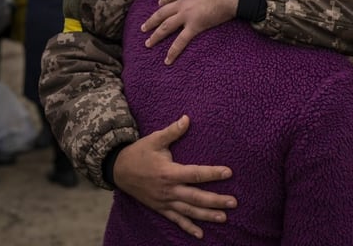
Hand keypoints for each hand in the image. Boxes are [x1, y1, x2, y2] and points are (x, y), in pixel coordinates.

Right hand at [113, 115, 236, 238]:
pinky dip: (188, 228)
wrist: (118, 170)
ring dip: (207, 215)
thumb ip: (172, 131)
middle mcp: (168, 190)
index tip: (229, 172)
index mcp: (169, 173)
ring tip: (224, 217)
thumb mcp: (154, 139)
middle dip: (215, 200)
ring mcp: (164, 201)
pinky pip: (176, 220)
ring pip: (189, 211)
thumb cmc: (139, 153)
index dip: (212, 173)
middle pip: (196, 197)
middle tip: (234, 202)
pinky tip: (200, 235)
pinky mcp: (160, 208)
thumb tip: (187, 118)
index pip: (195, 174)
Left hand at [141, 0, 242, 64]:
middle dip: (151, 21)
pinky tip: (167, 60)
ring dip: (155, 36)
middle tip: (143, 28)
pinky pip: (181, 41)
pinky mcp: (195, 26)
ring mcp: (186, 15)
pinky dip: (173, 51)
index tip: (159, 5)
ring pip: (166, 26)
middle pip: (162, 13)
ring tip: (148, 43)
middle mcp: (182, 3)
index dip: (164, 1)